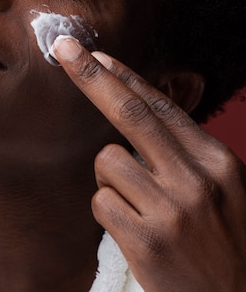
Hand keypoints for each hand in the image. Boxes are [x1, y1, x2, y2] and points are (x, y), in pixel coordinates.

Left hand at [52, 36, 245, 291]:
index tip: (93, 54)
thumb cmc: (227, 243)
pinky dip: (108, 210)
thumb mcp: (224, 187)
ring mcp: (171, 211)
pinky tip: (134, 231)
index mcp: (216, 160)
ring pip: (106, 162)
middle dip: (91, 77)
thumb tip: (134, 108)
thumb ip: (184, 151)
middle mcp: (195, 179)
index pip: (160, 106)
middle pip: (130, 113)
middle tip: (63, 49)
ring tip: (139, 207)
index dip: (122, 76)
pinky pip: (100, 202)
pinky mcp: (146, 243)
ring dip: (110, 179)